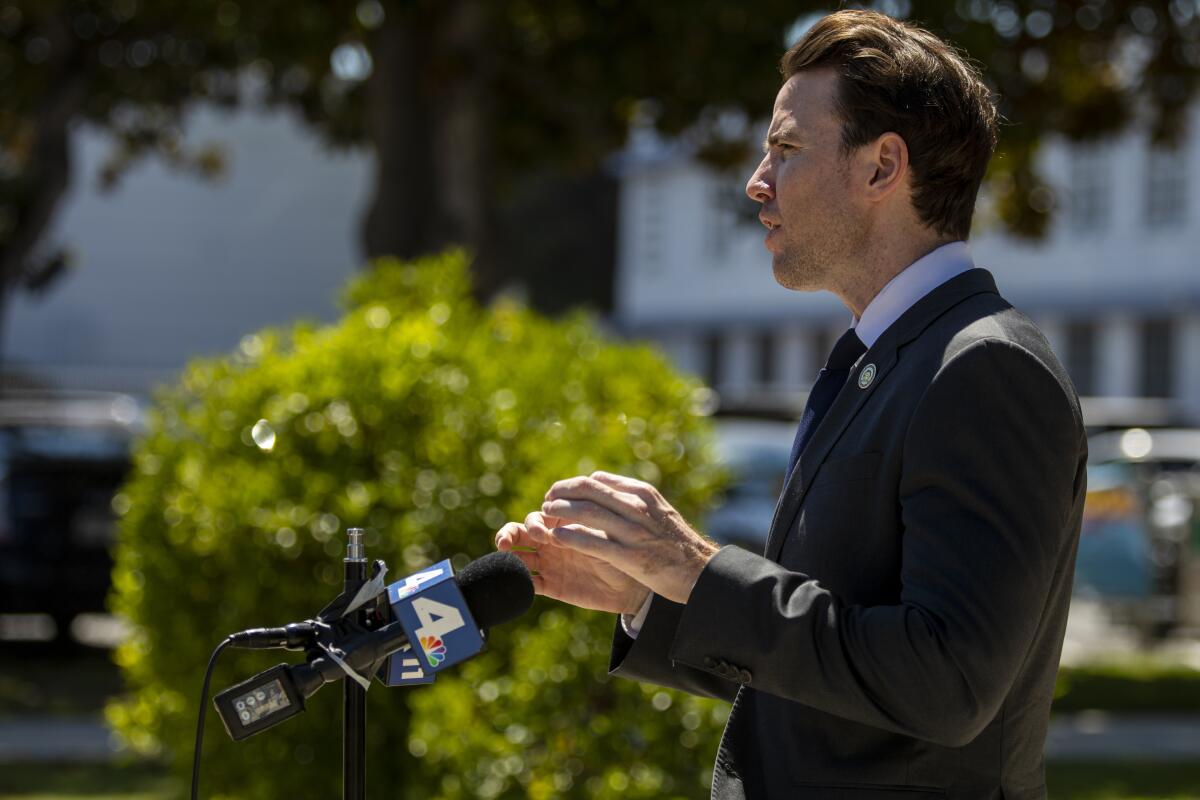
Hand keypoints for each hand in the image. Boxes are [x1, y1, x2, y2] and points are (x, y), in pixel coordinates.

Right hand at [495, 511, 650, 614]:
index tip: (541, 528)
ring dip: (507, 554)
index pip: (540, 514)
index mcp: (564, 522)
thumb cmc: (622, 550)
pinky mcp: (551, 586)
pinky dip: (519, 581)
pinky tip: (517, 580)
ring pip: (518, 555)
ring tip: (505, 554)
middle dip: (510, 533)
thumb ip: (582, 532)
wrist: (633, 582)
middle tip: (508, 540)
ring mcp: (549, 563)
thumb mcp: (604, 536)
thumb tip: (556, 531)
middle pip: (520, 531)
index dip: (535, 519)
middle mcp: (552, 540)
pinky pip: (528, 583)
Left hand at [540, 471, 718, 603]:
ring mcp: (633, 532)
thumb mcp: (656, 509)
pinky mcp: (630, 556)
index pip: (598, 481)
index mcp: (642, 494)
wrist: (701, 572)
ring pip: (587, 512)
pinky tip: (557, 536)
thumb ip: (628, 494)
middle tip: (546, 499)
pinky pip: (593, 542)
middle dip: (561, 493)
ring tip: (545, 513)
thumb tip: (597, 479)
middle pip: (589, 491)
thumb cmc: (675, 542)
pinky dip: (571, 536)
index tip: (560, 492)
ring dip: (561, 510)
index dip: (573, 485)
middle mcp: (637, 508)